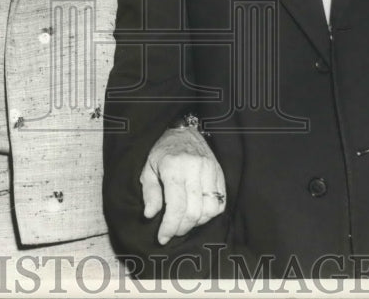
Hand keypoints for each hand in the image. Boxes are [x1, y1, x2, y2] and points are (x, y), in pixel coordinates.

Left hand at [140, 126, 225, 244]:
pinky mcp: (220, 173)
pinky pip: (220, 202)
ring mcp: (210, 170)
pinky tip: (198, 212)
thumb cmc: (162, 151)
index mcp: (173, 167)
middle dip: (182, 228)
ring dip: (197, 222)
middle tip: (172, 231)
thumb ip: (149, 193)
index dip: (170, 227)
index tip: (163, 238)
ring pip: (210, 210)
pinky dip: (210, 214)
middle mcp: (194, 168)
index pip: (176, 206)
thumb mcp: (148, 168)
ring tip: (185, 221)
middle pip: (194, 212)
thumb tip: (150, 215)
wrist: (183, 131)